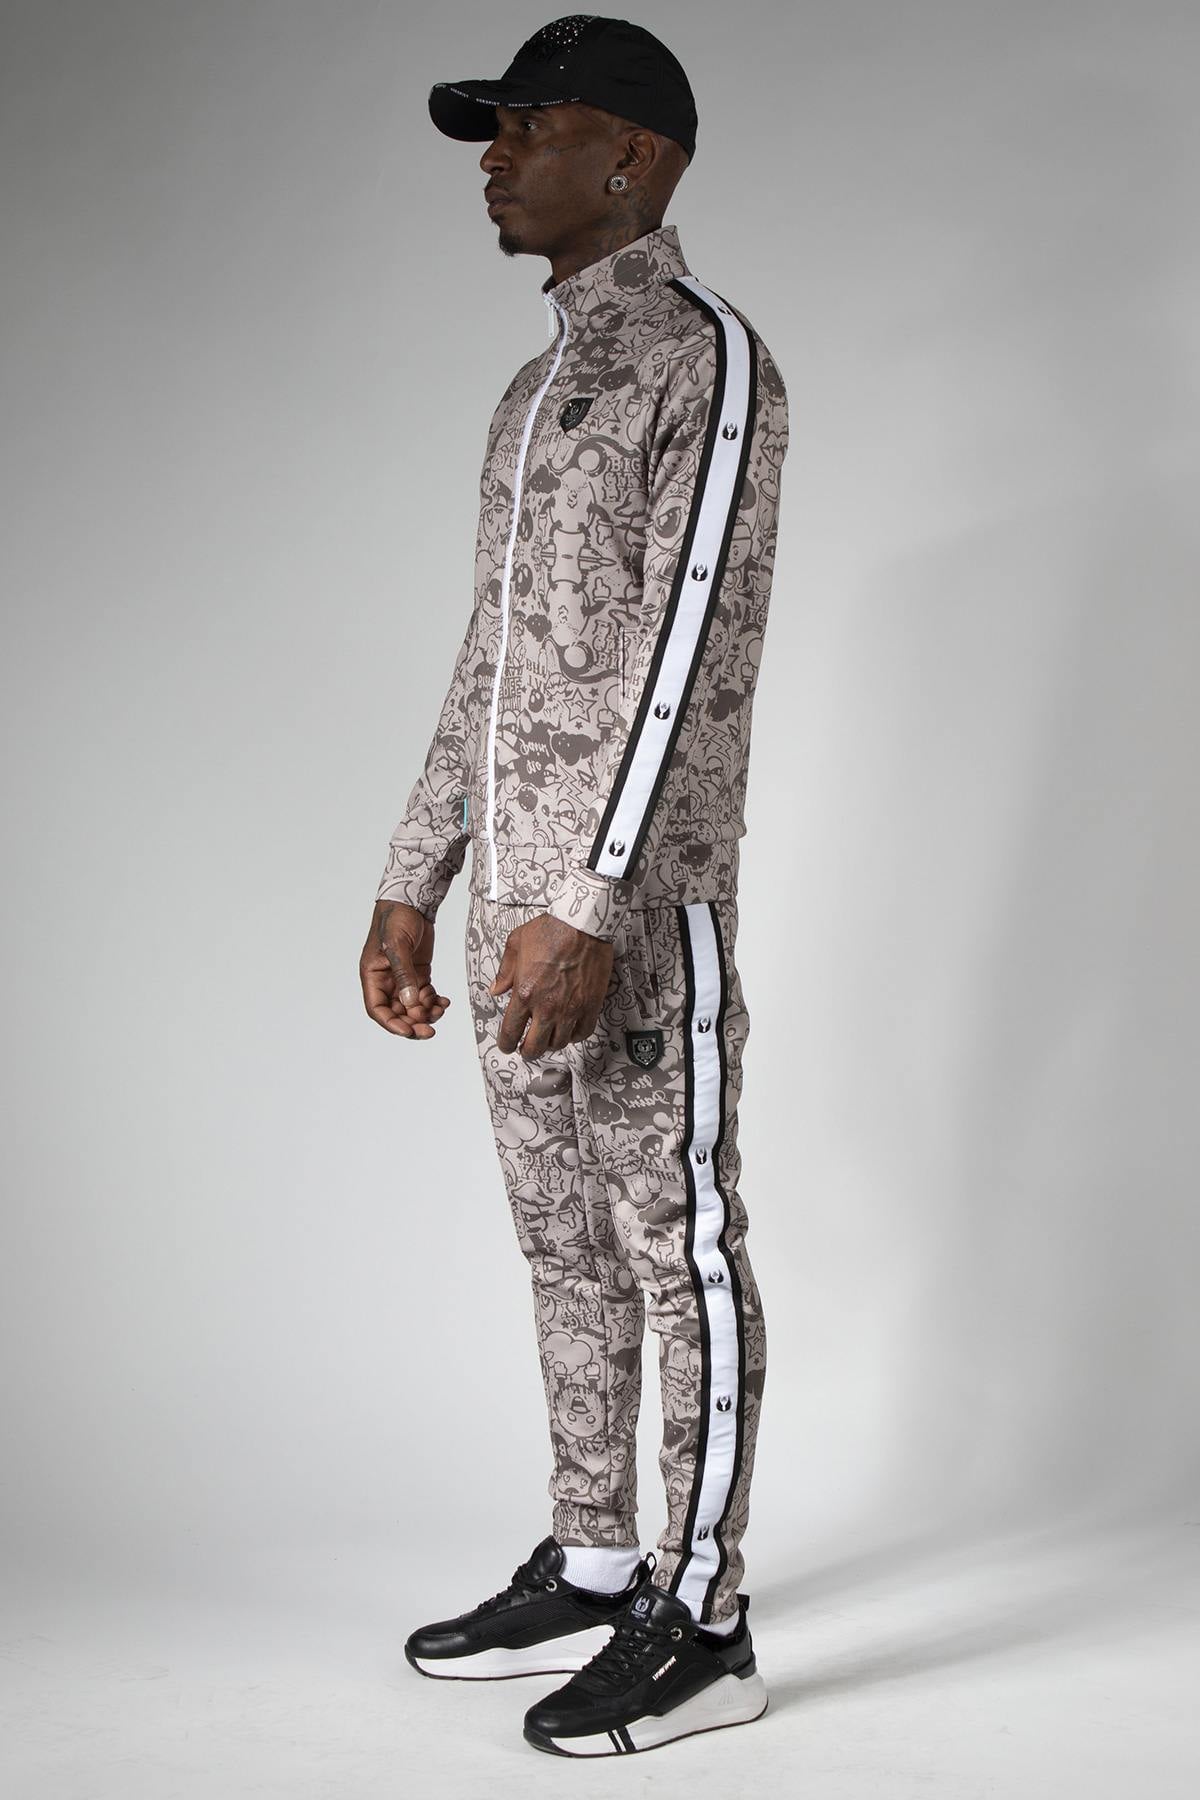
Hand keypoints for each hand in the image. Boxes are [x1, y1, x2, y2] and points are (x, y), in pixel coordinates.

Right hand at [360, 899, 451, 1038]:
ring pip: (412, 1006)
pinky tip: (444, 1001)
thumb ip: (404, 975)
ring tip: (440, 1010)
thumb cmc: (396, 918)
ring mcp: (403, 978)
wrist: (412, 900)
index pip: (378, 1009)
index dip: (391, 1024)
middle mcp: (386, 980)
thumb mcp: (397, 945)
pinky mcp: (418, 973)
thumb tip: (410, 1003)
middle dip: (413, 1023)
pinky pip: (424, 995)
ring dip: (426, 1013)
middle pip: (397, 1012)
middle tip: (430, 1030)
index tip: (408, 1031)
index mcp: (373, 975)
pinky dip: (434, 1002)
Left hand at [489, 913, 613, 1057]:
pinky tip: (569, 1030)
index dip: (506, 1043)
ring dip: (550, 1043)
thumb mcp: (516, 944)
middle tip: (526, 1048)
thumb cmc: (551, 929)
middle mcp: (547, 1006)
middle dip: (527, 1051)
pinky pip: (582, 1033)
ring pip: (559, 1043)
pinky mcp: (590, 1005)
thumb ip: (505, 971)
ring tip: (547, 1038)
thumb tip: (497, 989)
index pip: (510, 1031)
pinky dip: (574, 1036)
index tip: (507, 1045)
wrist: (582, 923)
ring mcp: (570, 1008)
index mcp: (524, 993)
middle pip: (534, 1047)